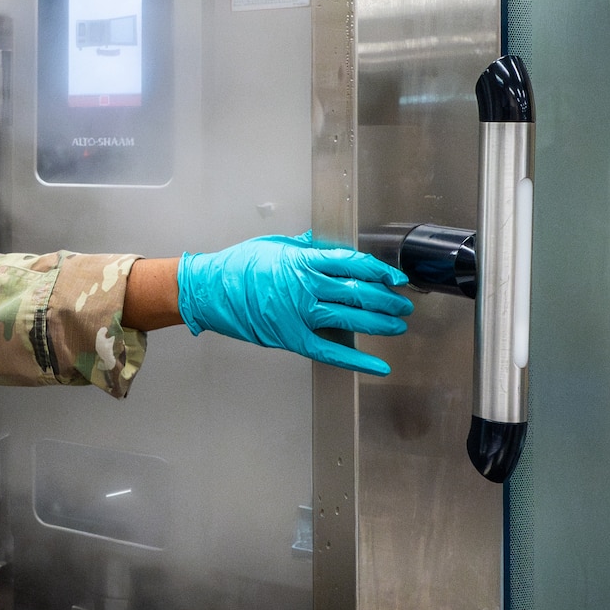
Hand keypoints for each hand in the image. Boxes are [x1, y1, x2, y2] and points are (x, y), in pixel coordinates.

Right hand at [177, 233, 411, 375]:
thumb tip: (327, 244)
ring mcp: (299, 314)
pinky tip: (379, 365)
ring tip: (397, 325)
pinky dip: (358, 360)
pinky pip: (331, 351)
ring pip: (352, 319)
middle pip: (359, 292)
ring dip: (381, 323)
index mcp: (303, 260)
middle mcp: (306, 286)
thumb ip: (304, 246)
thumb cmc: (237, 266)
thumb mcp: (274, 245)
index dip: (380, 272)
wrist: (207, 290)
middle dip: (387, 299)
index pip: (353, 264)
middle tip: (402, 304)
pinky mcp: (291, 337)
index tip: (395, 278)